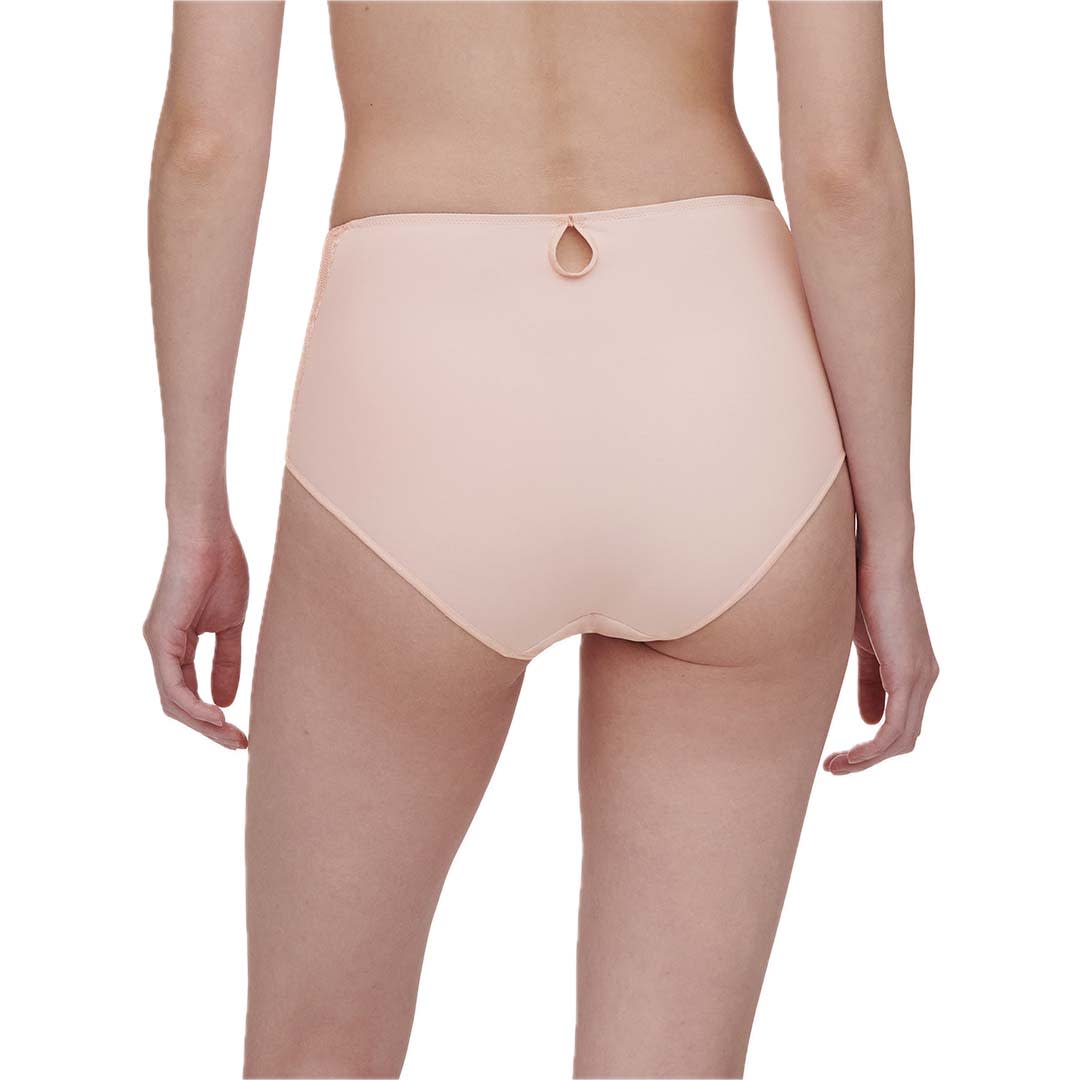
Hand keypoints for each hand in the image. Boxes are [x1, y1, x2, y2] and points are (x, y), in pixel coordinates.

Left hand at [143, 526, 249, 749]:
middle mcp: (161, 648)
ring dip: (203, 724)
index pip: (188, 694)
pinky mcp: (161, 638)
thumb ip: (226, 662)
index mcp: (176, 645)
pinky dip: (193, 705)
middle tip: (239, 744)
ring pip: (173, 701)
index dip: (213, 717)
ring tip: (232, 736)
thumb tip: (228, 700)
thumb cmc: (222, 569)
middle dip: (209, 730)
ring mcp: (157, 644)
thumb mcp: (230, 625)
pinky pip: (172, 684)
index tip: (241, 733)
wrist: (210, 536)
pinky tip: (217, 715)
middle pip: (178, 705)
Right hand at [824, 558, 938, 774]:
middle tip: (833, 768)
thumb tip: (869, 719)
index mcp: (914, 669)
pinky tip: (849, 756)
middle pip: (903, 740)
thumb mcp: (860, 643)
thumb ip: (869, 681)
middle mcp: (925, 677)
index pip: (900, 724)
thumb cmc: (861, 589)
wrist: (875, 556)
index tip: (837, 757)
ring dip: (866, 760)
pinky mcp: (909, 675)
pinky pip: (894, 729)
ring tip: (834, 767)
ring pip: (901, 740)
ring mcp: (921, 677)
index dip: (870, 748)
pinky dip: (871, 750)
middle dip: (867, 761)